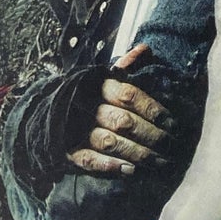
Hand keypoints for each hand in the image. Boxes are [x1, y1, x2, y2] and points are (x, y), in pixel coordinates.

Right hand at [65, 44, 169, 176]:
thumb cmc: (87, 93)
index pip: (129, 95)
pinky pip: (89, 159)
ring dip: (136, 153)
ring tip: (158, 162)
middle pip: (123, 121)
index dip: (152, 109)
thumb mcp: (104, 75)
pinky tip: (130, 171)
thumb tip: (144, 49)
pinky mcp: (68, 149)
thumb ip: (126, 65)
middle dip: (150, 135)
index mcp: (97, 84)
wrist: (49, 111)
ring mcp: (76, 129)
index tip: (171, 122)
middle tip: (170, 145)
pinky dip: (109, 165)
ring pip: (110, 142)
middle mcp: (86, 105)